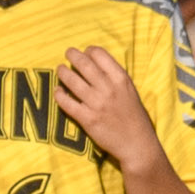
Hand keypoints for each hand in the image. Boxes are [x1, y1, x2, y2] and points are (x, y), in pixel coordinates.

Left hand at [56, 45, 160, 166]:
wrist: (137, 143)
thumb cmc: (134, 116)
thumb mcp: (130, 91)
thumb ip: (115, 78)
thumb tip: (97, 65)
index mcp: (121, 79)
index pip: (101, 55)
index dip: (90, 51)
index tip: (85, 52)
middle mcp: (108, 88)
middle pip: (84, 65)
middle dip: (73, 56)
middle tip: (67, 53)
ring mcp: (97, 103)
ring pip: (73, 81)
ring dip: (63, 73)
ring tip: (60, 69)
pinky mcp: (87, 119)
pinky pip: (67, 103)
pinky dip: (60, 95)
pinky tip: (57, 91)